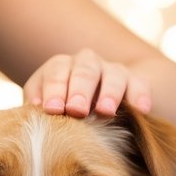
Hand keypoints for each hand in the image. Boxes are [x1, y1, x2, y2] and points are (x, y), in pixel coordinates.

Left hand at [23, 48, 152, 119]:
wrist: (94, 109)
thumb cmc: (61, 112)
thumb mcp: (46, 106)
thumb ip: (36, 106)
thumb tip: (33, 108)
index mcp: (61, 67)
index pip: (56, 72)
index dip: (54, 90)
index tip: (52, 109)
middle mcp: (87, 64)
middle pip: (84, 71)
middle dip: (80, 90)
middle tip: (76, 110)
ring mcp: (112, 71)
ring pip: (113, 75)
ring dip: (109, 93)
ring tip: (106, 112)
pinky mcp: (135, 82)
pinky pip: (140, 85)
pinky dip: (141, 96)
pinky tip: (142, 110)